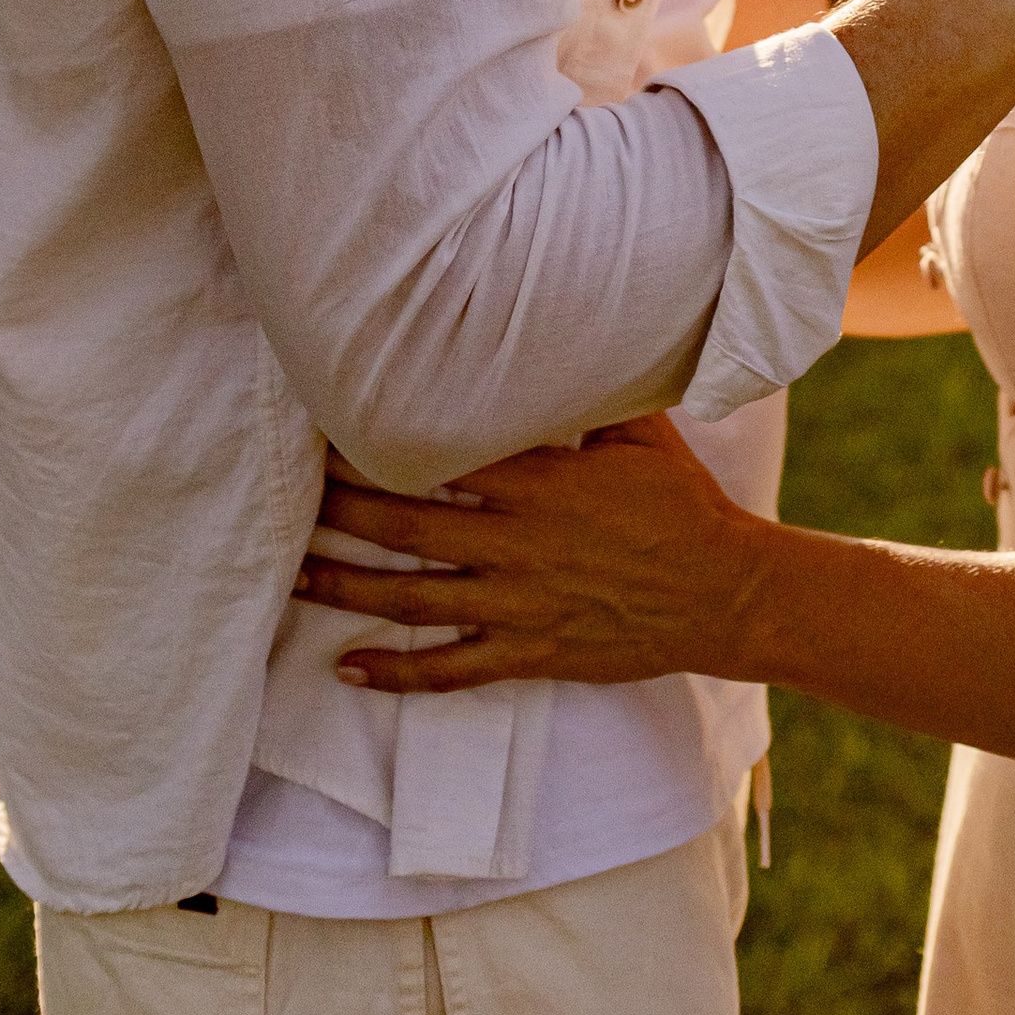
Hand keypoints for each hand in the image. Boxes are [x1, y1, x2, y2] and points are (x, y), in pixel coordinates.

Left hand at [297, 419, 759, 695]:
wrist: (723, 592)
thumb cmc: (683, 504)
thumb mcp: (640, 431)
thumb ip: (589, 393)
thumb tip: (553, 341)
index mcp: (540, 480)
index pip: (440, 454)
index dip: (381, 442)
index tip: (332, 425)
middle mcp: (516, 542)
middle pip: (407, 525)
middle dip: (342, 511)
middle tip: (291, 497)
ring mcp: (518, 605)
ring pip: (412, 599)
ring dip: (347, 588)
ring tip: (292, 577)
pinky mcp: (528, 654)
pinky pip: (448, 670)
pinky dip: (394, 673)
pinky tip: (346, 665)